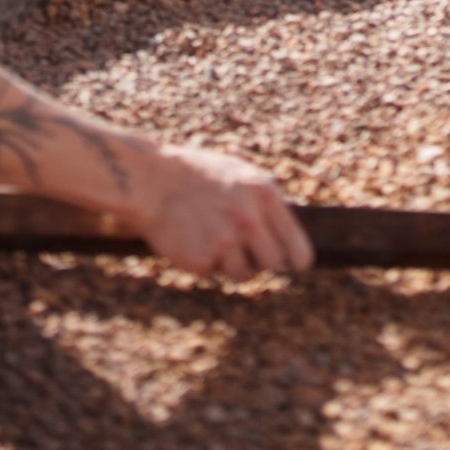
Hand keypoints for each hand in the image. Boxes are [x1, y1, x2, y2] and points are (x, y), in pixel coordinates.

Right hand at [131, 144, 314, 278]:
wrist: (152, 181)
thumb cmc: (199, 176)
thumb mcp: (241, 175)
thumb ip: (267, 204)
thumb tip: (290, 239)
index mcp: (264, 195)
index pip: (296, 248)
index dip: (297, 261)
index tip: (295, 266)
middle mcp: (248, 221)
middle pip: (274, 265)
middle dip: (261, 260)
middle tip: (243, 247)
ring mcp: (225, 243)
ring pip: (243, 273)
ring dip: (231, 262)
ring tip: (212, 236)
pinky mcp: (201, 261)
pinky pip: (213, 273)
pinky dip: (204, 262)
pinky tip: (193, 240)